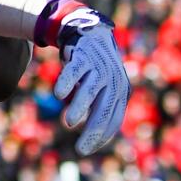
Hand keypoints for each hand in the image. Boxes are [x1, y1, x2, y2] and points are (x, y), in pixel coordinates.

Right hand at [38, 0, 130, 155]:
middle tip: (81, 149)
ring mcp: (98, 67)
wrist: (90, 31)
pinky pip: (75, 70)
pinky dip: (67, 82)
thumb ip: (98, 106)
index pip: (113, 118)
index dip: (101, 135)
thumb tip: (89, 133)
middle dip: (92, 130)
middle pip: (104, 108)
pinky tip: (59, 95)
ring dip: (80, 106)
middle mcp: (113, 79)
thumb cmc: (95, 67)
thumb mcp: (102, 86)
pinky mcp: (83, 55)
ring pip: (91, 90)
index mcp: (120, 90)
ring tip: (70, 124)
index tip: (87, 149)